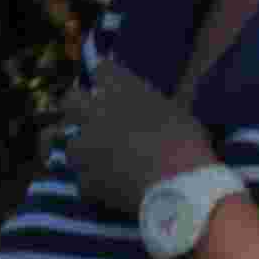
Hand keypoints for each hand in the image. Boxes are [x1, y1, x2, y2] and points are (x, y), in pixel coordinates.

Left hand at [64, 63, 217, 219]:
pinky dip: (94, 184)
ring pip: (71, 144)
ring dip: (83, 150)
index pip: (103, 69)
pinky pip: (83, 179)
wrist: (178, 187)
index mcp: (123, 92)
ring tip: (97, 160)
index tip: (110, 82)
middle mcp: (96, 113)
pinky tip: (108, 189)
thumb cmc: (187, 145)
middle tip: (91, 119)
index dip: (105, 75)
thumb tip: (152, 106)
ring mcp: (87, 147)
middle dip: (77, 108)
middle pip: (71, 100)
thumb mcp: (180, 115)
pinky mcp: (86, 178)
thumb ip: (158, 106)